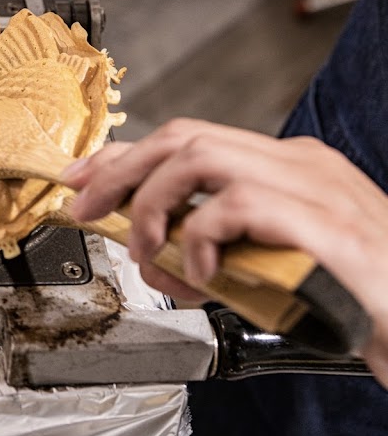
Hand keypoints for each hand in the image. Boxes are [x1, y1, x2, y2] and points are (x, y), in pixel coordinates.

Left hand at [61, 118, 387, 386]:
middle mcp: (297, 165)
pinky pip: (238, 206)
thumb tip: (153, 251)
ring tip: (147, 249)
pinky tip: (203, 273)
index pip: (188, 139)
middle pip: (184, 137)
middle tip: (86, 207)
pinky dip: (202, 237)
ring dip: (153, 203)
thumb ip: (215, 250)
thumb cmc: (352, 298)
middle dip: (120, 170)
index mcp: (285, 168)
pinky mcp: (325, 223)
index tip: (83, 178)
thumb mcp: (265, 266)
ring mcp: (314, 188)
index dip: (126, 156)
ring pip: (201, 157)